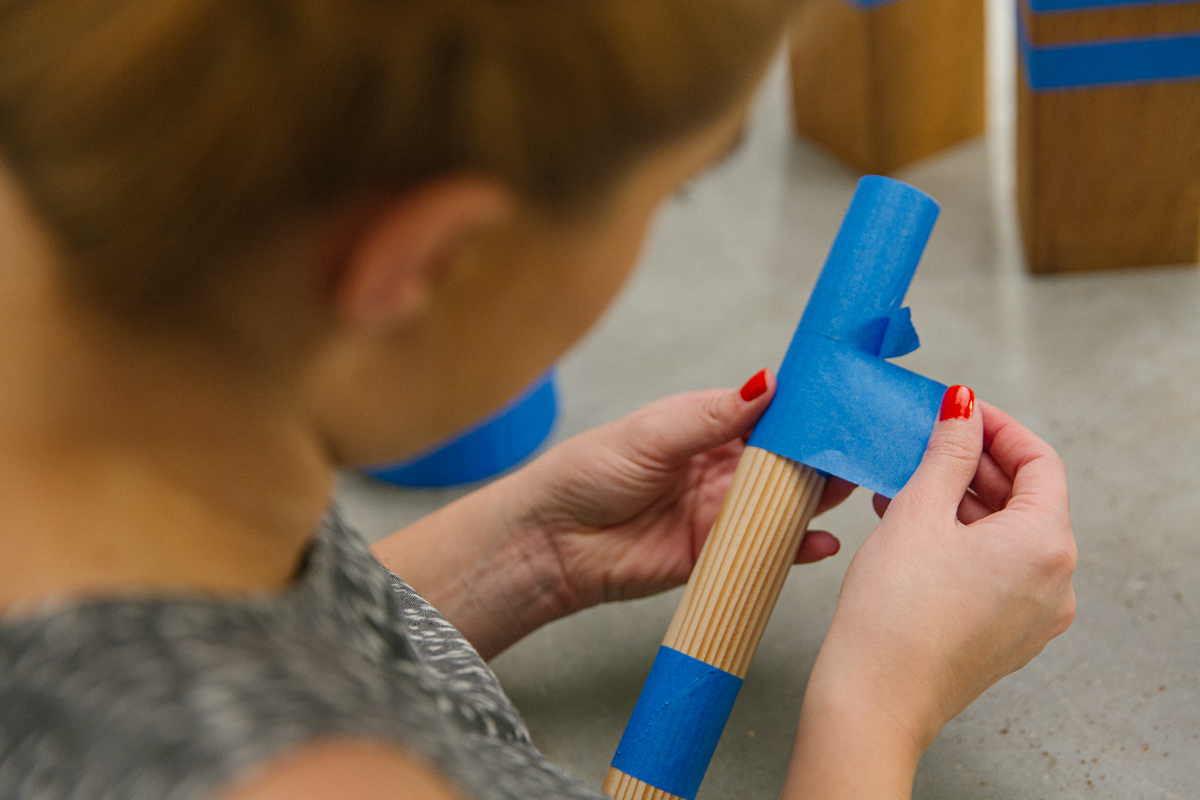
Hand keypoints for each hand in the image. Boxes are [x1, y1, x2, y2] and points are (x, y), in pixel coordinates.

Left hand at [516, 369, 853, 614]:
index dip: (802, 411)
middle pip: (784, 461)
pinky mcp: (715, 555)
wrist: (551, 541)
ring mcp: (720, 513)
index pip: (767, 415)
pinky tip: (819, 542)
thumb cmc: (588, 474)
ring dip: (816, 499)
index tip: (839, 404)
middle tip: (855, 450)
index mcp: (705, 427)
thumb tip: (767, 383)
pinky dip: (796, 548)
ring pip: (783, 504)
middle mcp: (720, 469)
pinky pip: (766, 551)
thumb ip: (712, 416)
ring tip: (846, 489)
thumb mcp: (652, 434)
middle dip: (819, 456)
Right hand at [783, 387, 1075, 799]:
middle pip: (1027, 498)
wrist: (873, 699)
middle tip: (926, 441)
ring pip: (1007, 535)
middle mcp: (1055, 582)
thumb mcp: (917, 511)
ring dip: (962, 501)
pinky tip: (912, 527)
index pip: (1039, 461)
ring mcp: (1034, 614)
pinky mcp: (1006, 635)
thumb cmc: (893, 613)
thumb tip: (963, 409)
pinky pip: (995, 569)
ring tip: (906, 485)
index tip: (959, 410)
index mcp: (1045, 544)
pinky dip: (962, 539)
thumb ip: (946, 453)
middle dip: (974, 464)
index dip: (997, 427)